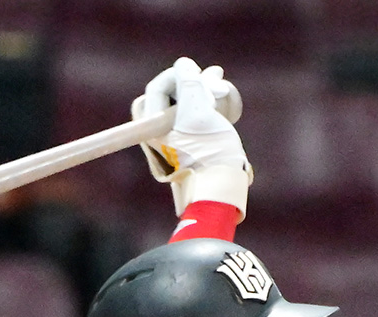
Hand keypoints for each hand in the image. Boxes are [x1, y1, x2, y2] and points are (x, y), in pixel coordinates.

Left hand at [131, 57, 251, 217]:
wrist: (220, 192)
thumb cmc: (208, 155)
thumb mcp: (198, 114)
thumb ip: (190, 85)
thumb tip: (183, 64)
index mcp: (152, 129)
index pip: (157, 89)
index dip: (177, 75)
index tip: (197, 72)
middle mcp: (159, 135)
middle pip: (171, 97)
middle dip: (193, 84)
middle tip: (214, 78)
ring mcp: (176, 142)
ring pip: (186, 106)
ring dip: (204, 94)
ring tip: (223, 91)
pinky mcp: (192, 147)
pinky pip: (195, 119)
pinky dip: (208, 108)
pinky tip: (224, 103)